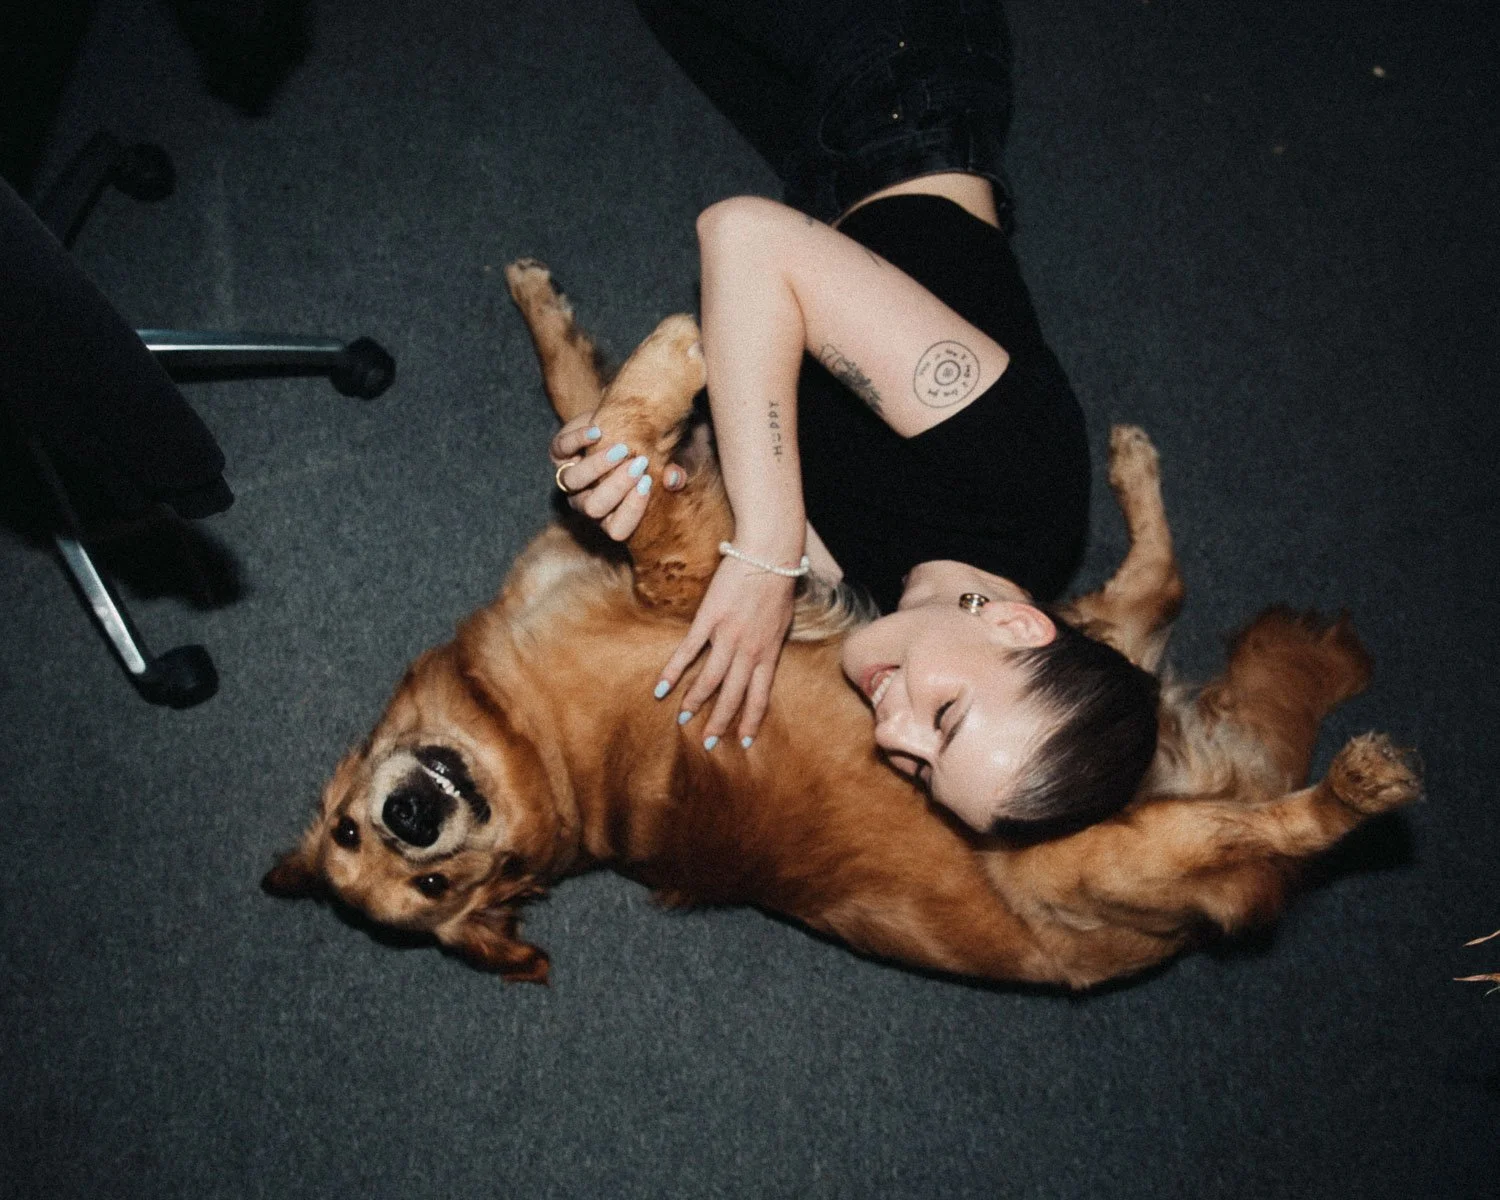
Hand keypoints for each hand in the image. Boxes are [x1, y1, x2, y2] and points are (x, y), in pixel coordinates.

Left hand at [550, 414, 685, 540]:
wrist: (623, 424)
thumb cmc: (648, 452)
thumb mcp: (667, 464)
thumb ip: (676, 474)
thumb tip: (673, 480)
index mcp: (610, 514)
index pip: (617, 529)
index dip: (631, 511)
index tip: (648, 484)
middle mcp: (586, 501)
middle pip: (593, 508)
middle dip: (616, 487)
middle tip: (640, 464)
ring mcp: (569, 478)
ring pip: (573, 481)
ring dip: (598, 465)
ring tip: (622, 449)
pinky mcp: (559, 451)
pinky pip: (562, 448)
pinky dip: (578, 439)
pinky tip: (598, 432)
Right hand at [655, 554, 796, 747]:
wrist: (769, 554)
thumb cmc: (779, 584)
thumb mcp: (783, 621)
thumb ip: (771, 643)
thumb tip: (765, 655)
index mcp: (769, 652)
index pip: (760, 696)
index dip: (750, 721)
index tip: (742, 741)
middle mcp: (749, 650)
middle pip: (733, 695)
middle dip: (720, 722)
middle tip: (706, 743)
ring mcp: (728, 636)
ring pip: (710, 679)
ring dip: (695, 701)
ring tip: (683, 719)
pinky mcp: (709, 619)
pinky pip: (689, 651)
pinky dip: (674, 671)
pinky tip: (662, 687)